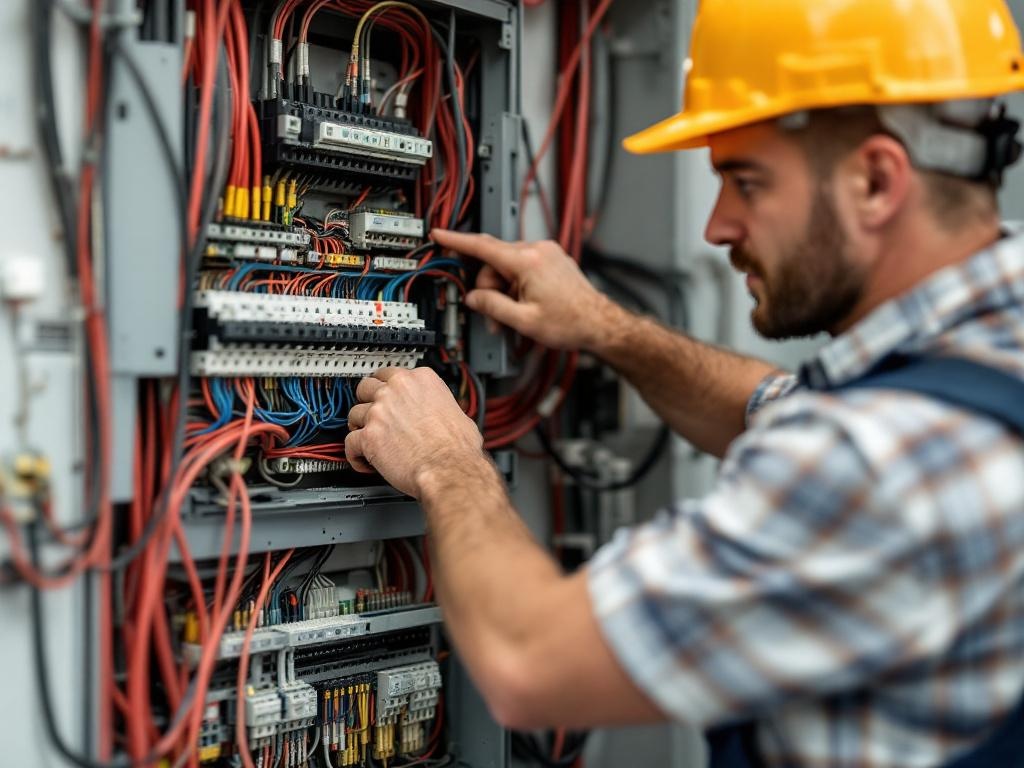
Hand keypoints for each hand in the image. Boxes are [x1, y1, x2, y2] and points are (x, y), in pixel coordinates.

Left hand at [345, 367, 486, 497]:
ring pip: (354, 414)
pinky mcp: (369, 436)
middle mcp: (397, 391)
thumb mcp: (457, 411)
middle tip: (373, 414)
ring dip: (359, 427)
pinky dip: (354, 454)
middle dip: (367, 401)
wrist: (450, 469)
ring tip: (367, 440)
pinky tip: (363, 460)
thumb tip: (440, 414)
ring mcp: (380, 412)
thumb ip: (439, 405)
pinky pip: (350, 443)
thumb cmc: (458, 447)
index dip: (386, 388)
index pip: (391, 373)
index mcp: (420, 380)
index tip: (386, 395)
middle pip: (366, 387)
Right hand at [431, 229, 623, 351]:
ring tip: (514, 318)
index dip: (457, 241)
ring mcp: (547, 253)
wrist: (600, 324)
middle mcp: (538, 250)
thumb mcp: (524, 321)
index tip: (440, 234)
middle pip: (495, 262)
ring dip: (505, 291)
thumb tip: (474, 298)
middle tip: (495, 318)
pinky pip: (523, 267)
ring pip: (508, 267)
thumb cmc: (571, 323)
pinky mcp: (553, 259)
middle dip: (490, 289)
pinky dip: (518, 285)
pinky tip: (525, 305)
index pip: (483, 247)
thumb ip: (493, 306)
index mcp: (528, 262)